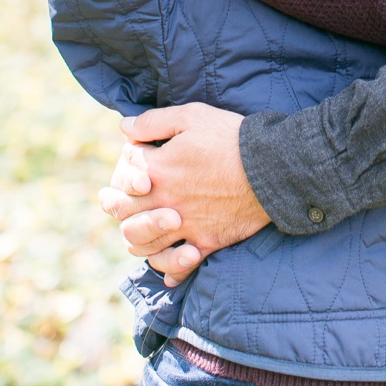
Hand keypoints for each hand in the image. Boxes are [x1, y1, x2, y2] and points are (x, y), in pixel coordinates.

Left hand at [96, 104, 268, 285]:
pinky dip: (171, 269)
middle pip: (124, 211)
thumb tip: (124, 128)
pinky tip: (170, 267)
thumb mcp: (194, 116)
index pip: (125, 171)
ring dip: (135, 237)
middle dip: (114, 204)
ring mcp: (184, 226)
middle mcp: (164, 202)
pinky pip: (179, 264)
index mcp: (158, 170)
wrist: (275, 166)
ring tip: (136, 232)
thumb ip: (155, 121)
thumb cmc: (234, 138)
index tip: (132, 158)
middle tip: (110, 201)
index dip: (125, 163)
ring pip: (142, 243)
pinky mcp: (206, 241)